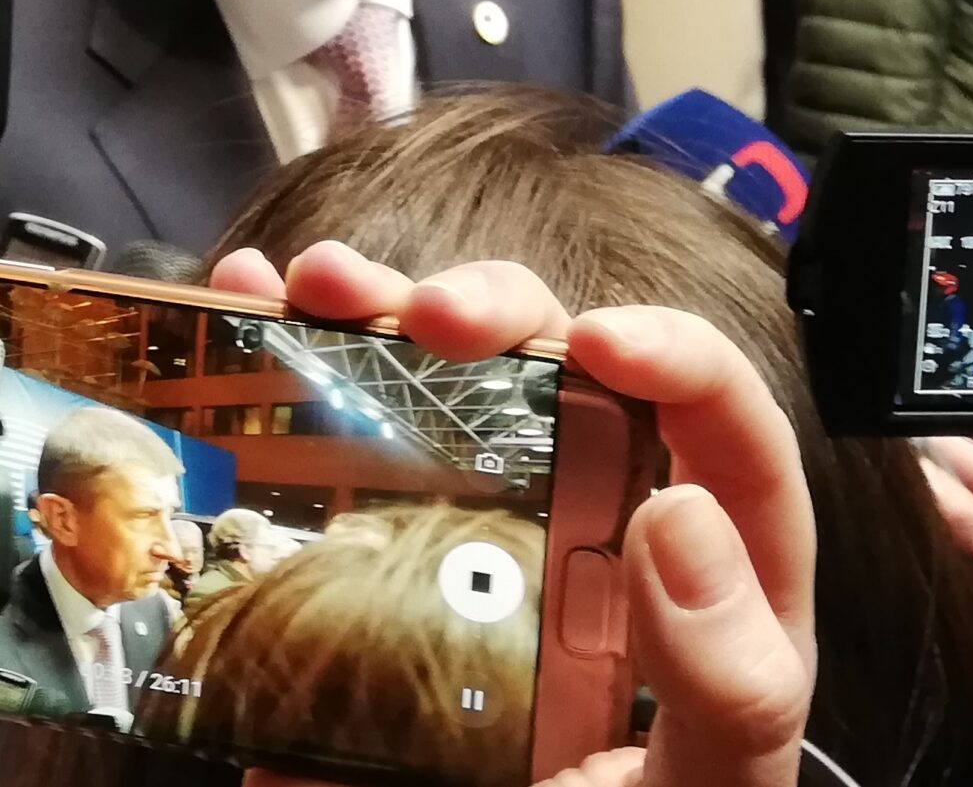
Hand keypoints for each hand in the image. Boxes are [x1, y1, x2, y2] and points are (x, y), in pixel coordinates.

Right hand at [212, 243, 813, 786]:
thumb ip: (726, 684)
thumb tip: (678, 511)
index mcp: (700, 583)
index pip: (725, 435)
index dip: (678, 357)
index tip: (599, 338)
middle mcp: (591, 527)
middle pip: (568, 369)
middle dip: (497, 308)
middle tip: (426, 315)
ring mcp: (479, 529)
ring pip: (448, 374)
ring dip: (378, 303)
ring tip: (317, 287)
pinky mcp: (377, 551)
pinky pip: (339, 430)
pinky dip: (286, 350)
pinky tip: (246, 307)